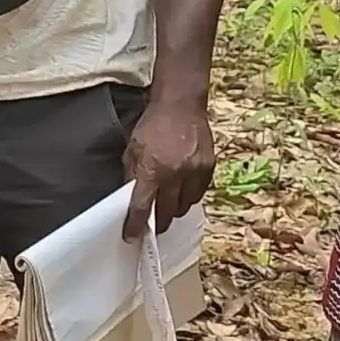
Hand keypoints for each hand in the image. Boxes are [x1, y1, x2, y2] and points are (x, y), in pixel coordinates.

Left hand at [122, 96, 217, 241]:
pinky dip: (189, 197)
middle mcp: (175, 175)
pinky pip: (198, 194)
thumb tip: (130, 197)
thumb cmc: (153, 124)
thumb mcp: (133, 148)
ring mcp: (194, 172)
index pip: (142, 207)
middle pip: (166, 212)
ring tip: (167, 205)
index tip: (131, 236)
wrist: (180, 105)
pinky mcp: (208, 168)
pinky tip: (181, 192)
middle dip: (158, 222)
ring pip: (184, 206)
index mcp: (152, 170)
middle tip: (152, 224)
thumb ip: (132, 174)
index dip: (135, 225)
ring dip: (174, 210)